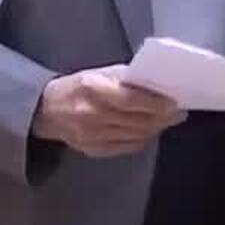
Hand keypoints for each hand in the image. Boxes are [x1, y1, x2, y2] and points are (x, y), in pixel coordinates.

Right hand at [31, 65, 184, 157]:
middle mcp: (92, 115)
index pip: (131, 100)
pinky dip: (142, 138)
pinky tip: (149, 130)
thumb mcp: (97, 73)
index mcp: (92, 89)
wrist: (46, 111)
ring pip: (136, 135)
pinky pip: (127, 146)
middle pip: (137, 120)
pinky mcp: (95, 150)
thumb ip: (124, 78)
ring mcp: (93, 136)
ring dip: (156, 128)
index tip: (174, 103)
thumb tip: (155, 85)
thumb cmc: (76, 87)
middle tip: (179, 112)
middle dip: (163, 117)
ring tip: (168, 119)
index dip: (156, 103)